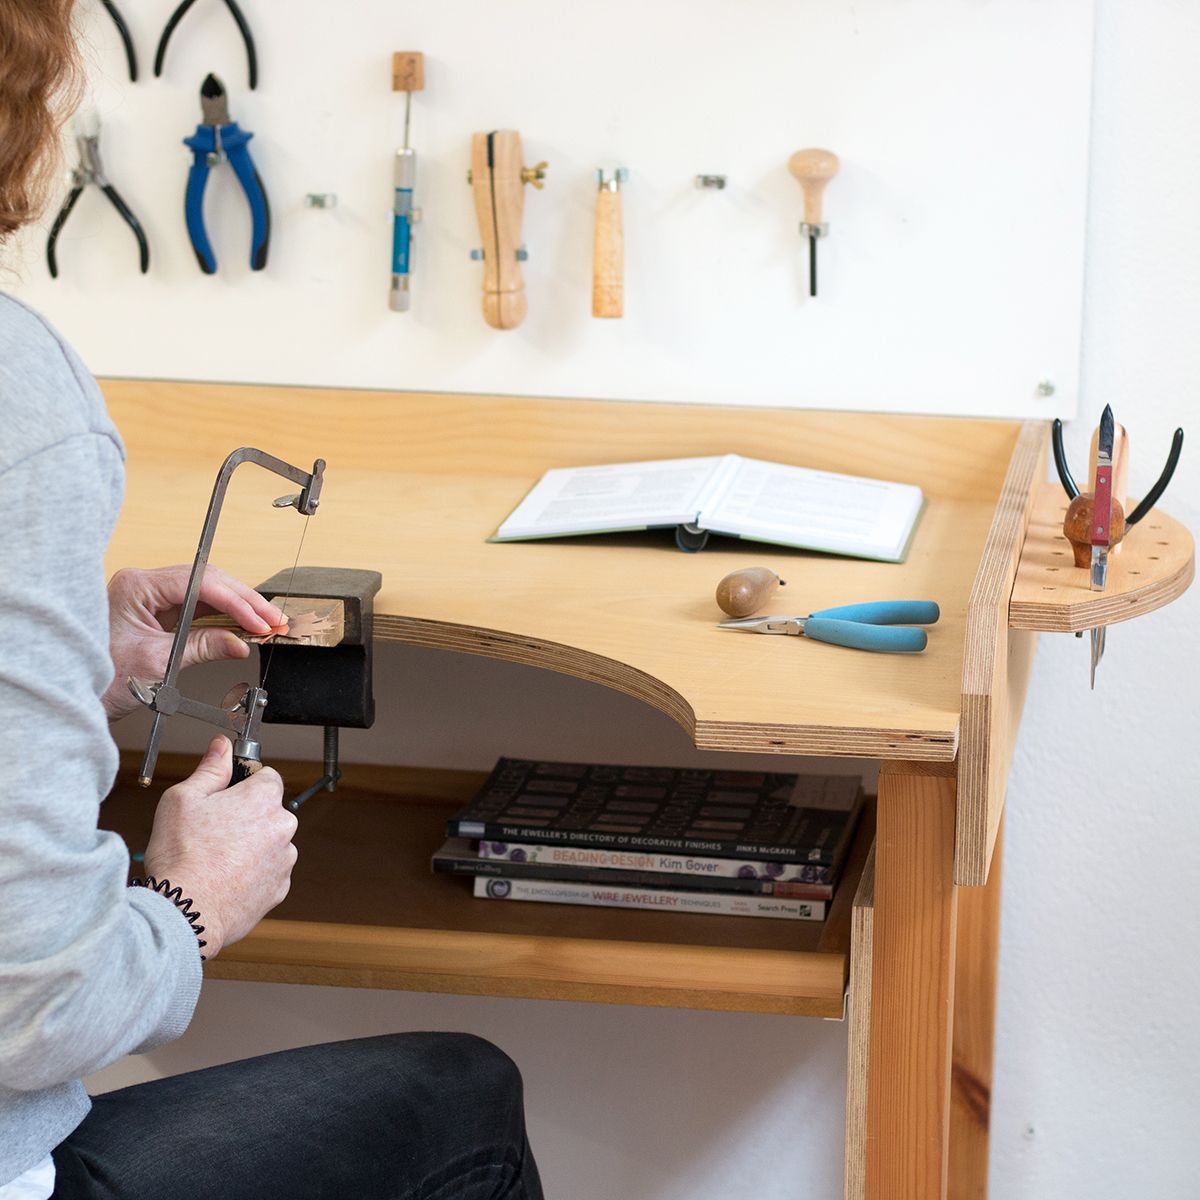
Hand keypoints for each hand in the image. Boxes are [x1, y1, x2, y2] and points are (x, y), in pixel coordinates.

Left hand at [103, 565, 284, 721]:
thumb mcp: (158, 662)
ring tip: (267, 623)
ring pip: (208, 593)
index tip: (260, 620)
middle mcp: (144, 585)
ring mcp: (151, 597)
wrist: (74, 695)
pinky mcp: (158, 612)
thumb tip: (240, 642)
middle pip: (208, 582)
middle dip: (245, 602)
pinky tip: (246, 625)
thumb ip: (204, 647)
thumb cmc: (100, 678)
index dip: (237, 602)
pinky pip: (199, 608)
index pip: (200, 583)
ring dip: (240, 608)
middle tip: (274, 620)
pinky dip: (225, 617)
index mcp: (137, 586)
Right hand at [143, 737, 296, 957]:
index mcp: (264, 798)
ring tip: (215, 859)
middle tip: (212, 832)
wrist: (186, 911)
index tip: (225, 796)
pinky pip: (268, 871)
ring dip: (250, 846)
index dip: (244, 784)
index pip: (267, 776)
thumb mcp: (183, 799)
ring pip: (269, 842)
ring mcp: (285, 859)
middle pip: (268, 811)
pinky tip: (225, 879)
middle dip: (246, 817)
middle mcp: (283, 825)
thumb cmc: (181, 855)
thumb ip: (210, 769)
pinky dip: (252, 873)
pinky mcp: (280, 888)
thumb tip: (222, 746)